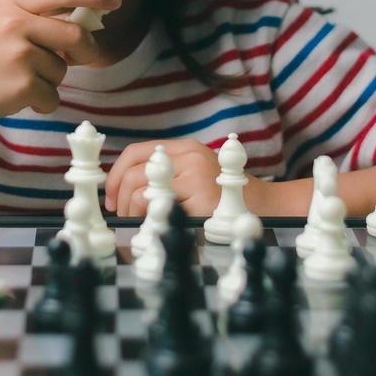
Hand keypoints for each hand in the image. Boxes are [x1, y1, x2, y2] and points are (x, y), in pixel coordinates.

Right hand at [0, 0, 120, 127]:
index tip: (114, 1)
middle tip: (83, 59)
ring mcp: (20, 53)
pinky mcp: (21, 84)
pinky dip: (40, 102)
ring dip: (49, 81)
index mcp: (11, 2)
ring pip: (62, 69)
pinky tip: (13, 98)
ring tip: (15, 81)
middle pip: (75, 35)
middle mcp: (17, 22)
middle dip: (86, 51)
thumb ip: (32, 18)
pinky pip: (52, 95)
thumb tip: (80, 26)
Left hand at [105, 138, 263, 218]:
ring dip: (133, 212)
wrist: (265, 207)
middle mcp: (190, 157)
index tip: (110, 197)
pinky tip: (159, 227)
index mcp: (185, 148)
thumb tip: (123, 192)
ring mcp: (197, 177)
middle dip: (121, 198)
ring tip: (141, 223)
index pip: (136, 152)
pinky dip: (153, 221)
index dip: (116, 175)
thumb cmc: (224, 196)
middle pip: (136, 173)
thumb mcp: (195, 174)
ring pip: (144, 191)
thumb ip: (166, 174)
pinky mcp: (202, 200)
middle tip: (122, 216)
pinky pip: (163, 210)